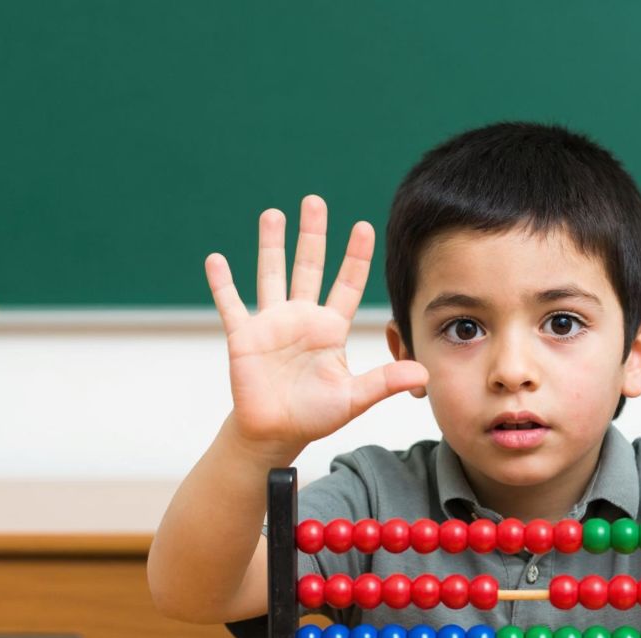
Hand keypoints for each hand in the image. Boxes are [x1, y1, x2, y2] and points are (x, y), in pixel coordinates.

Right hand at [205, 195, 427, 451]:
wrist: (276, 433)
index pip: (347, 284)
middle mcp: (302, 318)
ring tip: (273, 214)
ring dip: (271, 245)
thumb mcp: (354, 398)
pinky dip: (223, 284)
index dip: (355, 256)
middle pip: (309, 266)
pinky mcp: (243, 337)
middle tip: (315, 201)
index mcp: (330, 328)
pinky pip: (231, 305)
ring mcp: (271, 324)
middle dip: (313, 234)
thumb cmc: (314, 415)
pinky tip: (215, 260)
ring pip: (271, 274)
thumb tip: (424, 375)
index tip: (364, 226)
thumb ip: (385, 382)